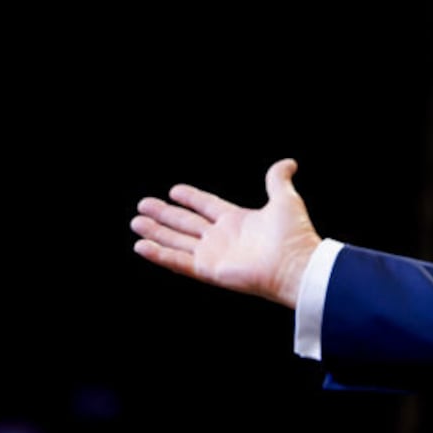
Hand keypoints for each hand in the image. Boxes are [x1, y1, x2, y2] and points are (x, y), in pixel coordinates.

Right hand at [131, 158, 321, 308]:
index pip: (207, 206)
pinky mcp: (208, 270)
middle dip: (164, 215)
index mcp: (238, 220)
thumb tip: (289, 162)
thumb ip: (278, 179)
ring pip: (177, 242)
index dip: (191, 198)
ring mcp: (214, 255)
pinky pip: (178, 261)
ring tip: (136, 222)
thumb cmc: (294, 235)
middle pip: (186, 223)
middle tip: (142, 205)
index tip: (174, 190)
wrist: (296, 265)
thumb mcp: (285, 199)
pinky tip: (141, 245)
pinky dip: (159, 254)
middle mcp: (222, 238)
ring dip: (156, 232)